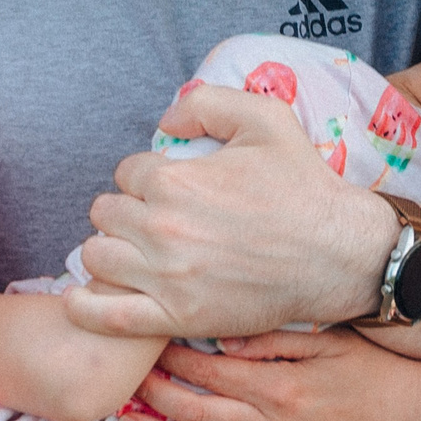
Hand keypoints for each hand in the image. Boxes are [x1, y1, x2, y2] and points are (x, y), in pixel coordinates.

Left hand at [64, 85, 396, 339]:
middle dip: (124, 212)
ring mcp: (167, 276)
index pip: (126, 173)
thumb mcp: (266, 119)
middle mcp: (162, 227)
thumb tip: (164, 122)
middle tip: (152, 221)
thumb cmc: (303, 187)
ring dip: (110, 251)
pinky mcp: (177, 317)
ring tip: (133, 254)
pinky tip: (82, 299)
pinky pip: (105, 316)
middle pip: (104, 213)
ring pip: (97, 258)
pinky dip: (84, 307)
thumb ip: (206, 104)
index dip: (144, 179)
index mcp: (175, 180)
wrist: (338, 254)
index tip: (167, 190)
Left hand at [118, 329, 420, 420]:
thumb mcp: (328, 341)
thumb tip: (218, 340)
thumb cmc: (377, 370)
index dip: (170, 357)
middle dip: (153, 394)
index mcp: (276, 387)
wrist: (419, 419)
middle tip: (122, 379)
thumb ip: (271, 340)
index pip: (206, 370)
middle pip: (194, 410)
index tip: (145, 343)